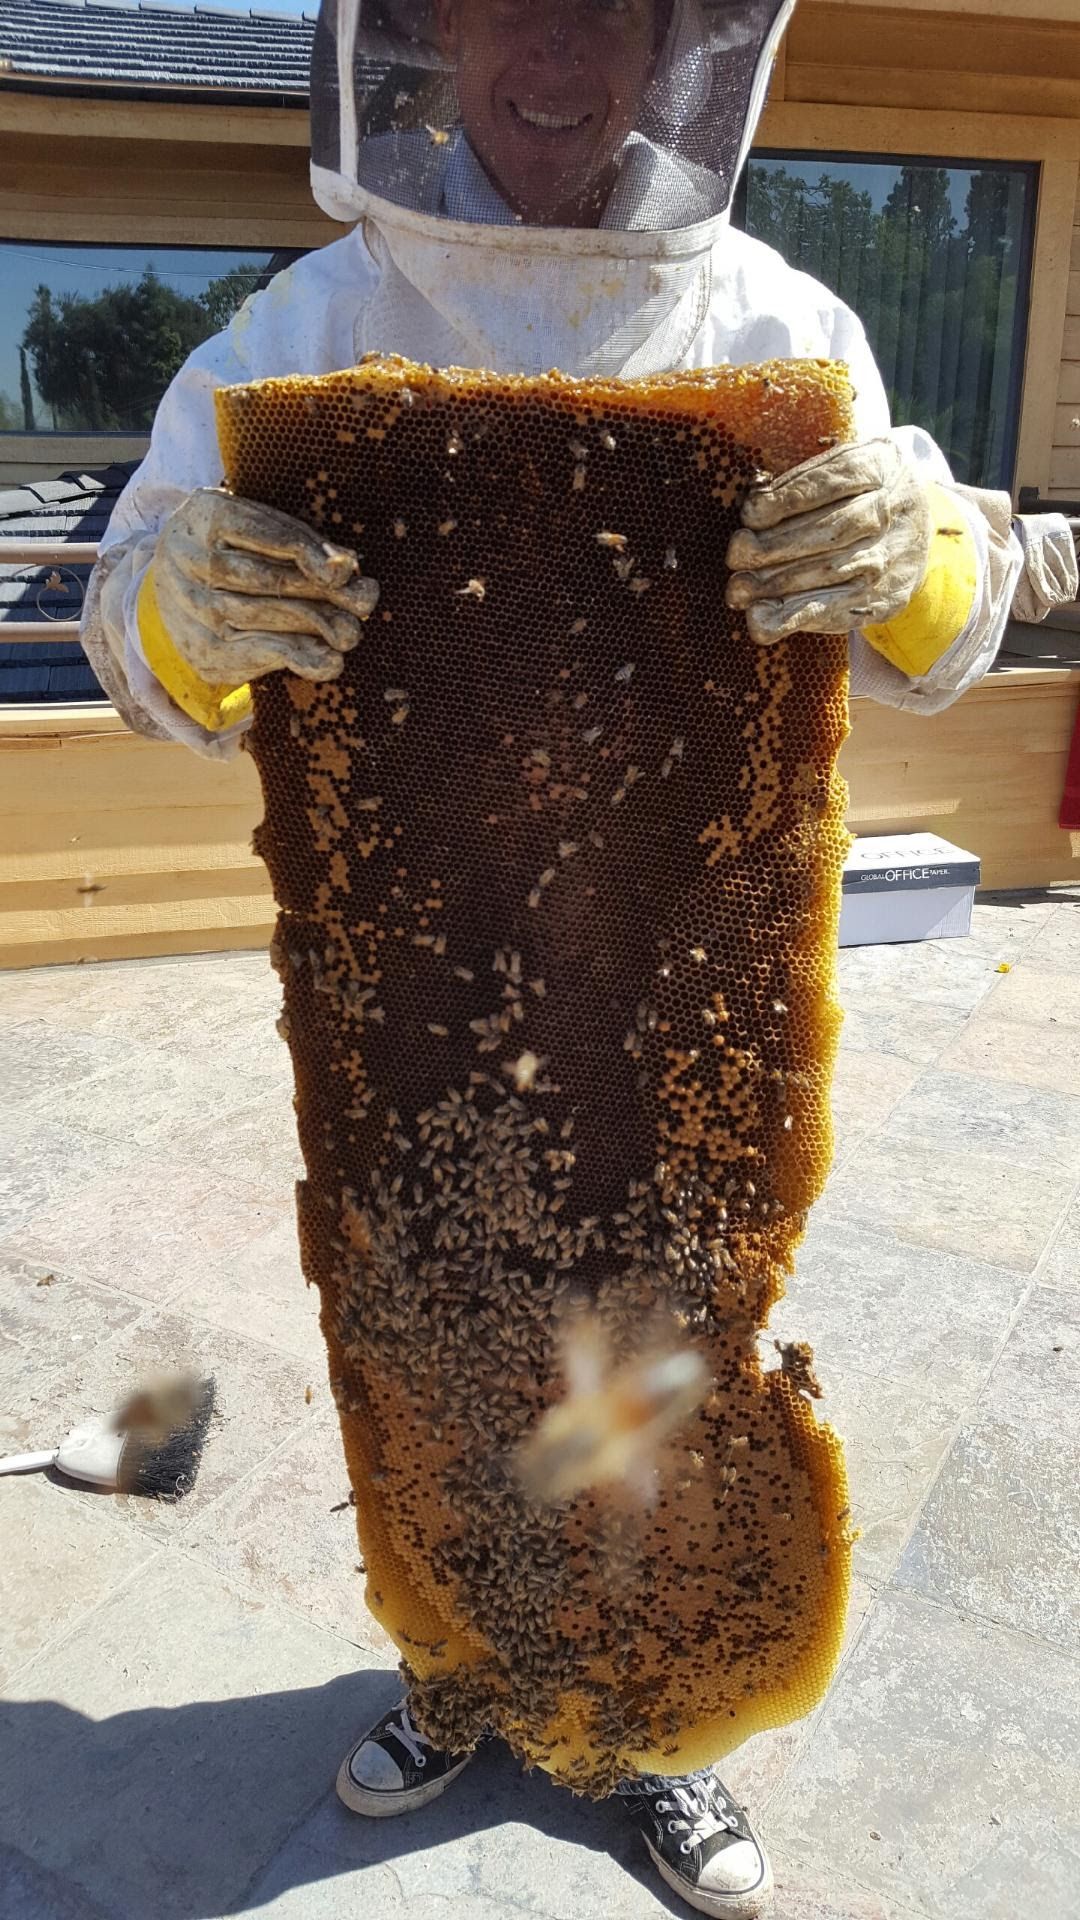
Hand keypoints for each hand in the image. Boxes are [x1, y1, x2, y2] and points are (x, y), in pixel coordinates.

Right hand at [154, 488, 378, 682]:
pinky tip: (329, 662)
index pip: (261, 532)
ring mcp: (190, 606)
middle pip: (263, 578)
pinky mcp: (201, 648)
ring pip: (260, 617)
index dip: (305, 552)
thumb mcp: (262, 528)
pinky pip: (254, 654)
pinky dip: (296, 658)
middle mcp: (187, 558)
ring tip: (352, 632)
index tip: (342, 572)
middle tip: (364, 601)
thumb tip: (346, 569)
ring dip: (315, 626)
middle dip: (320, 592)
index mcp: (207, 514)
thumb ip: (302, 542)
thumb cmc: (238, 549)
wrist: (180, 588)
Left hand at [725, 439, 932, 644]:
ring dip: (777, 583)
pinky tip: (761, 619)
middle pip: (832, 529)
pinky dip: (794, 617)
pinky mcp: (885, 598)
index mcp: (881, 464)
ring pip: (832, 571)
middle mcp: (893, 510)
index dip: (787, 498)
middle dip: (775, 545)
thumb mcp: (843, 464)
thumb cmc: (857, 491)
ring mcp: (892, 557)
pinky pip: (836, 610)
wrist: (914, 528)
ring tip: (739, 590)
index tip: (750, 513)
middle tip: (736, 554)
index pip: (833, 481)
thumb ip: (803, 477)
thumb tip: (750, 505)